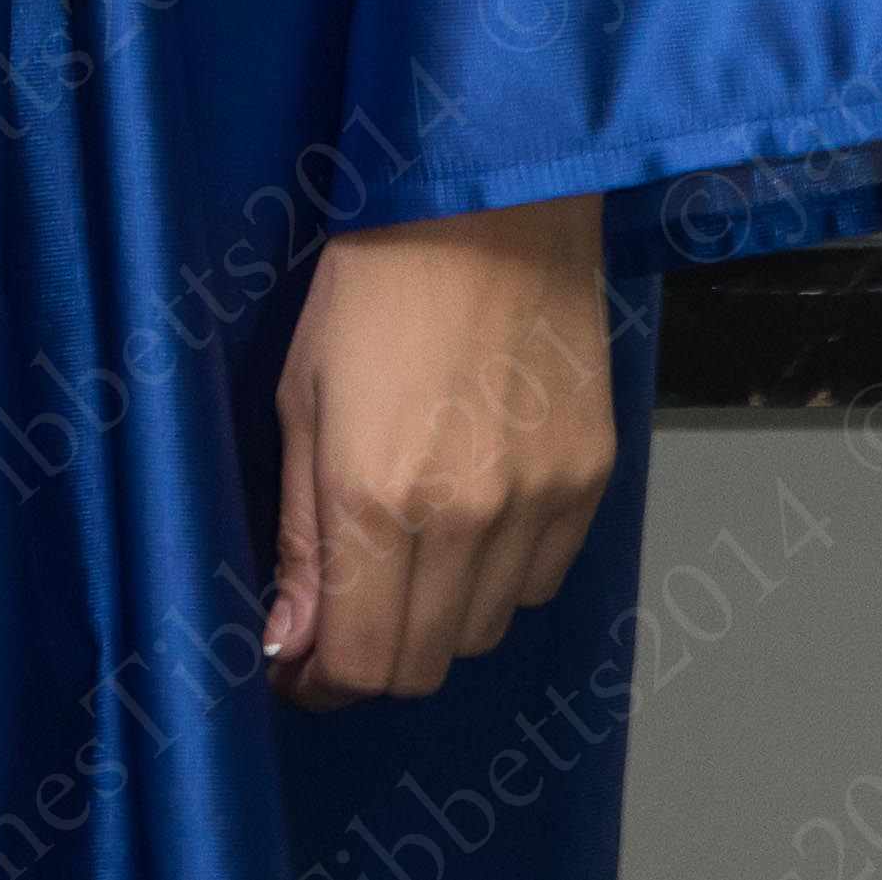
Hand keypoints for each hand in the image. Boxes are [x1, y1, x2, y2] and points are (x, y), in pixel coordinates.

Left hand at [263, 192, 617, 702]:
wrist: (488, 199)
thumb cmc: (373, 281)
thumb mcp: (303, 396)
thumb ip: (301, 534)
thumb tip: (291, 640)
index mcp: (376, 497)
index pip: (360, 665)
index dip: (322, 681)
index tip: (302, 663)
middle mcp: (465, 520)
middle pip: (423, 664)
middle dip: (374, 653)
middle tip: (348, 606)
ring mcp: (538, 503)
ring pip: (486, 630)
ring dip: (440, 616)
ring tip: (413, 542)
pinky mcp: (590, 479)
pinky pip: (543, 579)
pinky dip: (503, 573)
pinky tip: (476, 511)